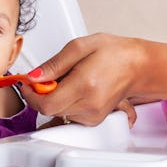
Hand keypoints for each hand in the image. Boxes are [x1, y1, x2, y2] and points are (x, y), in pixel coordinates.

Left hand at [21, 33, 147, 125]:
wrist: (138, 66)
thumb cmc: (113, 53)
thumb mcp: (79, 46)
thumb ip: (54, 64)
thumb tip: (34, 77)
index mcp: (84, 85)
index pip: (45, 104)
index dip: (30, 94)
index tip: (28, 83)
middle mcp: (89, 105)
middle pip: (49, 110)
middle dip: (42, 94)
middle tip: (48, 76)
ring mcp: (93, 116)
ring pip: (58, 113)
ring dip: (54, 98)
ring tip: (68, 80)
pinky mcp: (94, 120)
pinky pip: (68, 114)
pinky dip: (65, 103)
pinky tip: (75, 89)